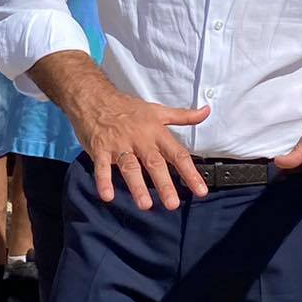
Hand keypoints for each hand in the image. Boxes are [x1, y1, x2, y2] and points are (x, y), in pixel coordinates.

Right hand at [67, 84, 209, 210]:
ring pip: (130, 167)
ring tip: (145, 204)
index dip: (190, 173)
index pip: (177, 154)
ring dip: (137, 186)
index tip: (200, 191)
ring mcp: (119, 144)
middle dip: (164, 184)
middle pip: (154, 163)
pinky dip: (103, 180)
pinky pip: (102, 167)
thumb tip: (207, 112)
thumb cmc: (128, 108)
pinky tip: (107, 196)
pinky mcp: (100, 148)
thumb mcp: (158, 110)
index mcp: (156, 131)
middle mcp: (139, 139)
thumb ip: (183, 116)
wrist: (94, 97)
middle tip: (172, 204)